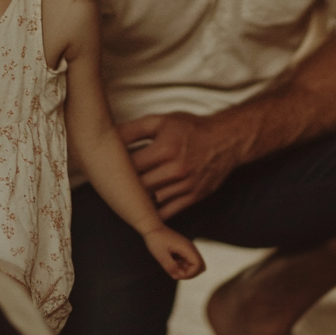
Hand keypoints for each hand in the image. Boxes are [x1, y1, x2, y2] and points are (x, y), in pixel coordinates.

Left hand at [119, 112, 245, 218]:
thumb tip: (108, 137)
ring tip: (128, 194)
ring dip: (139, 200)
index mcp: (166, 149)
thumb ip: (133, 129)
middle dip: (125, 185)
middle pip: (139, 186)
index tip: (108, 168)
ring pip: (152, 202)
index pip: (130, 166)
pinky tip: (146, 205)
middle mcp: (176, 170)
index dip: (116, 168)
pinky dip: (155, 211)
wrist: (227, 140)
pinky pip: (168, 212)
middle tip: (114, 183)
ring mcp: (186, 186)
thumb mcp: (161, 121)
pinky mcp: (194, 197)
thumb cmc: (192, 128)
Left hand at [143, 226, 206, 279]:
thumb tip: (180, 276)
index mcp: (187, 248)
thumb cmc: (156, 240)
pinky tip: (171, 261)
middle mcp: (190, 248)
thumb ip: (171, 267)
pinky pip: (187, 261)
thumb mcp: (161, 256)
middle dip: (189, 273)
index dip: (189, 274)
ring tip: (171, 265)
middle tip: (175, 272)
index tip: (176, 274)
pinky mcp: (183, 249)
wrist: (152, 227)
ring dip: (184, 269)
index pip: (198, 266)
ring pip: (193, 265)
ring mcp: (187, 248)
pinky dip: (181, 265)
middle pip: (200, 266)